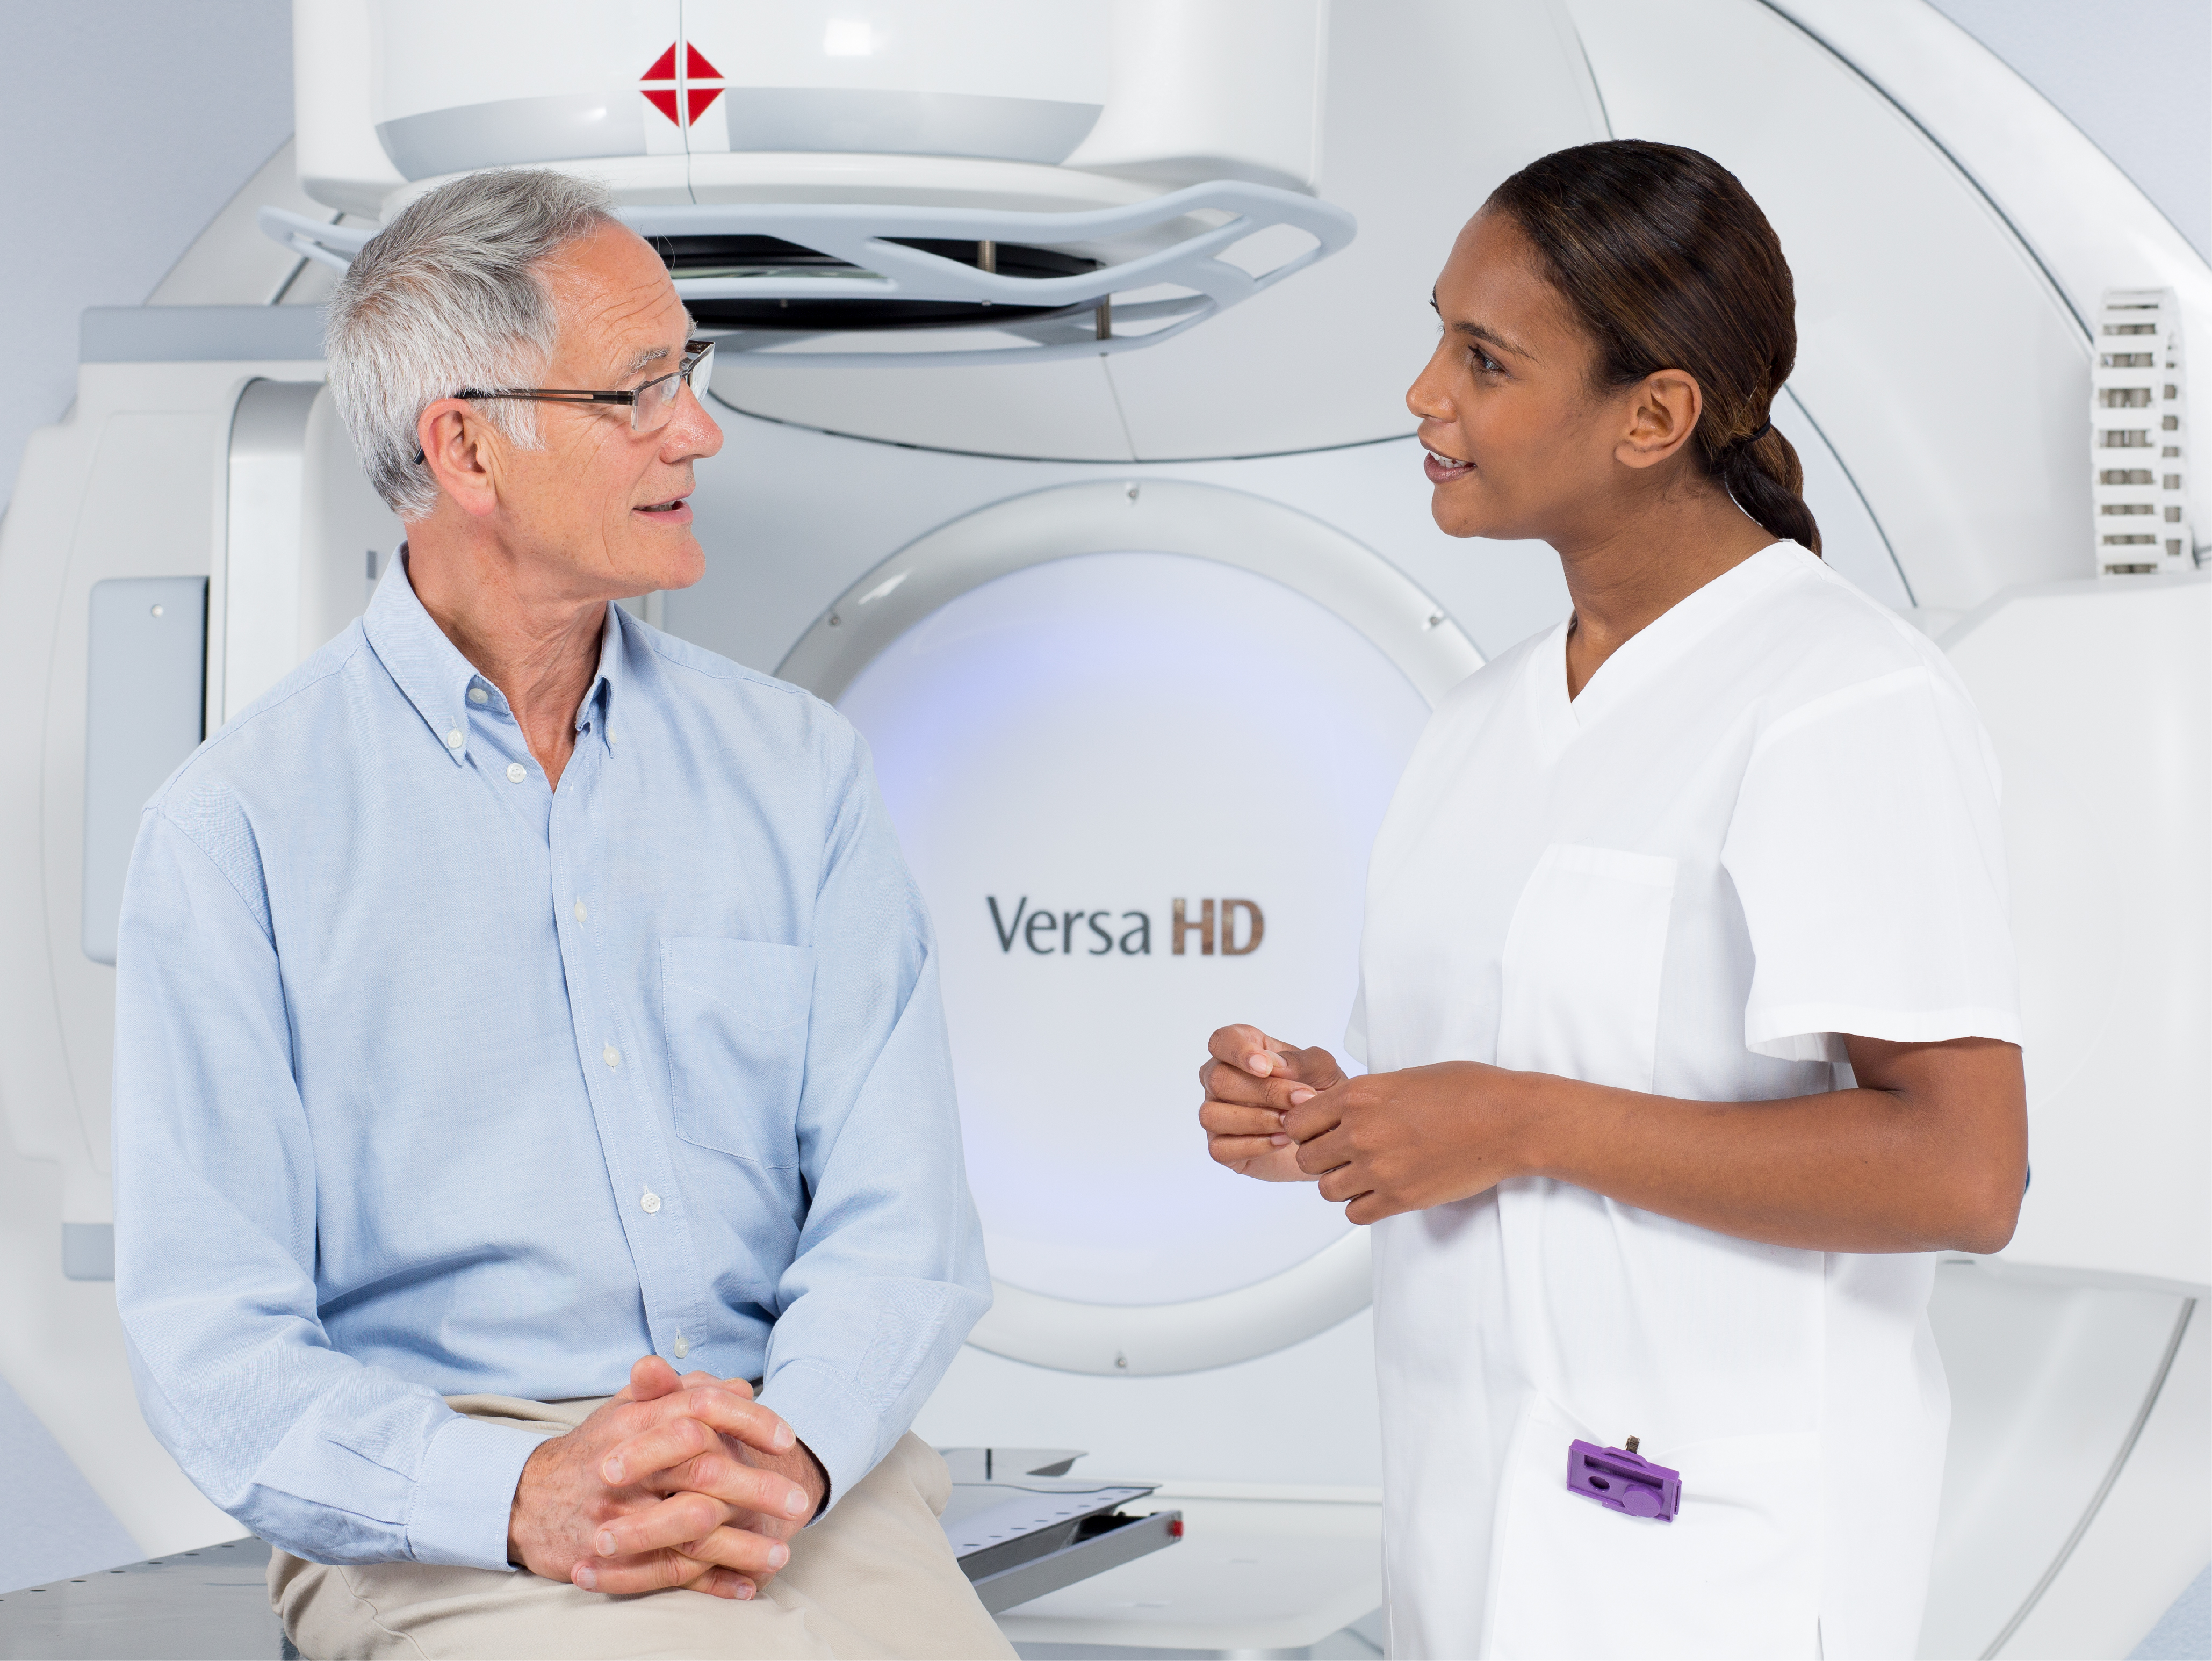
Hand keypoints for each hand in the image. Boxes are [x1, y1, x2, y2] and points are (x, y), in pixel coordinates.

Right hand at [507, 1356, 815, 1599]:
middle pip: (704, 1469)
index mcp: (637, 1421)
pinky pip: (670, 1574)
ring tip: (781, 1552)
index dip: (748, 1420)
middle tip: (799, 1503)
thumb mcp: (627, 1410)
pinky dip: (712, 1583)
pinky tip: (747, 1585)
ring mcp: (619, 1515)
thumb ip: (681, 1393)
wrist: (525, 1501)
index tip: (786, 1439)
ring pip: (693, 1528)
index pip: (702, 1408)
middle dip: (758, 1487)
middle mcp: (629, 1465)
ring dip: (743, 1545)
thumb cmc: (592, 1451)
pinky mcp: (611, 1559)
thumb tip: (738, 1386)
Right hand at [1198, 1024, 1346, 1180]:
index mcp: (1242, 1050)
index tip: (1266, 1067)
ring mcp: (1215, 1113)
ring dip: (1258, 1120)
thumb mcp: (1322, 1070)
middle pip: (1218, 1079)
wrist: (1326, 1135)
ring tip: (1291, 1123)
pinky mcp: (1220, 1147)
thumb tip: (1275, 1065)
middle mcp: (1221, 1079)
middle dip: (1264, 1091)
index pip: (1221, 1041)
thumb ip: (1300, 1061)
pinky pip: (1220, 1148)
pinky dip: (1255, 1145)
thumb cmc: (1319, 1094)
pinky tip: (1282, 1140)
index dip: (1238, 1052)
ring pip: (1212, 1115)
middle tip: (1302, 1099)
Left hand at [1285, 1061, 1535, 1223]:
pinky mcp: (1401, 1198)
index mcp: (1358, 1095)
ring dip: (1341, 1184)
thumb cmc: (1467, 1091)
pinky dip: (1363, 1206)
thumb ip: (1364, 1096)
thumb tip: (1336, 1110)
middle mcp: (1360, 1132)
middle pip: (1306, 1159)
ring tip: (1365, 1174)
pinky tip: (1381, 1191)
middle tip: (1345, 1154)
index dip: (1307, 1129)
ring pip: (1326, 1190)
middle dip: (1321, 1157)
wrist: (1510, 1120)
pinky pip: (1355, 1214)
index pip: (1296, 1122)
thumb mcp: (1403, 1077)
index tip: (1323, 1131)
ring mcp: (1379, 1168)